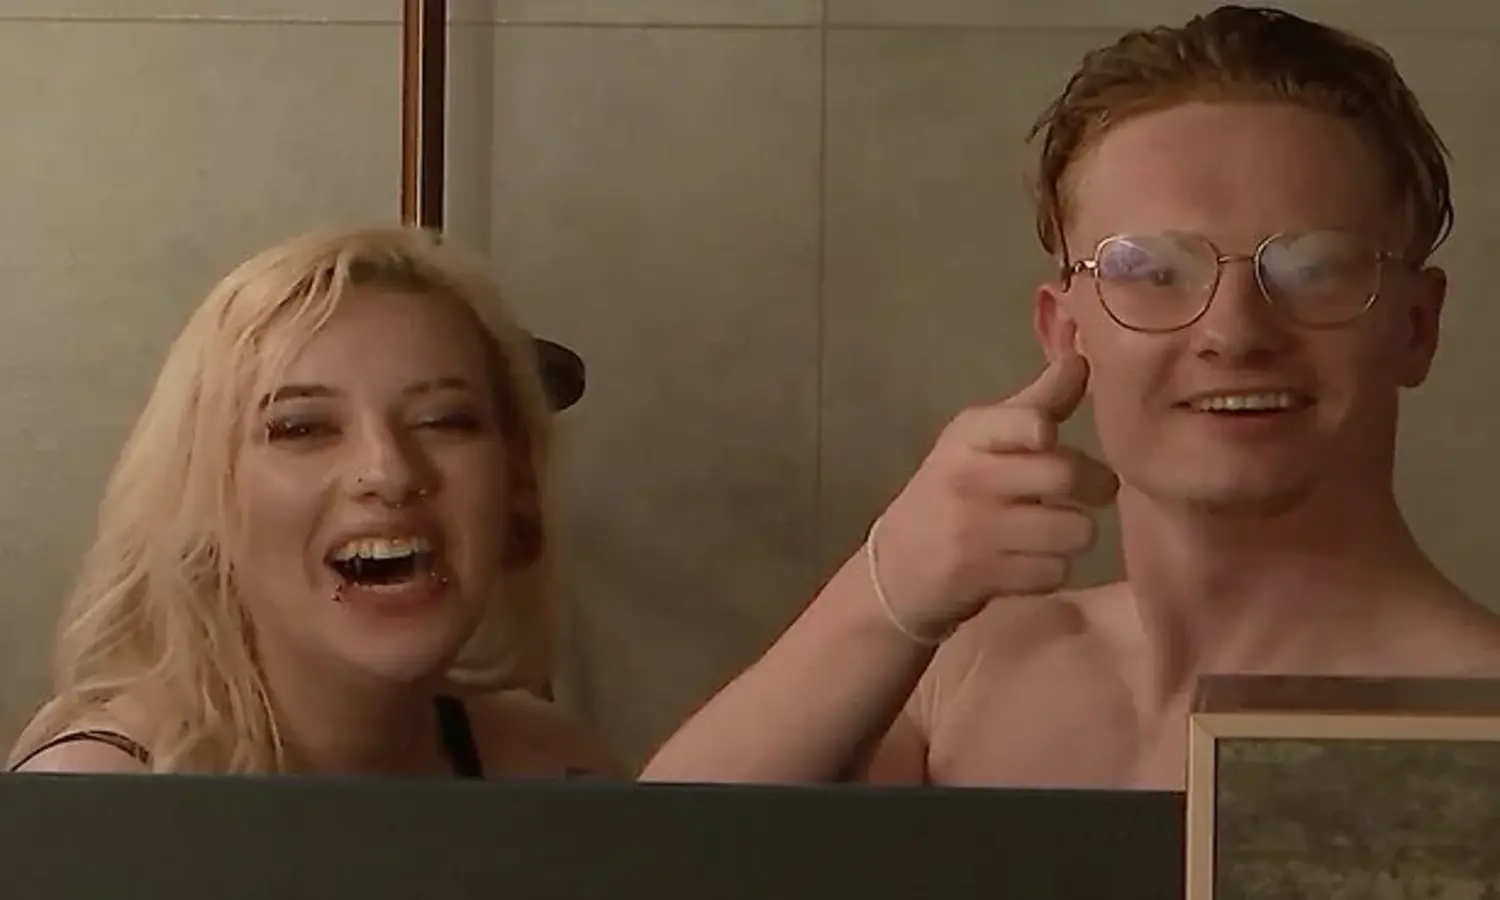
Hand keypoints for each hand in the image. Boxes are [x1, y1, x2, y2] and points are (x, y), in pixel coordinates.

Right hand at [867, 349, 1118, 640]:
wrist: (895, 567)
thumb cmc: (950, 494)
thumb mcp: (980, 442)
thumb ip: (1037, 405)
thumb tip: (1083, 360)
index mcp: (970, 436)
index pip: (1025, 421)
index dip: (1043, 428)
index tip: (1049, 437)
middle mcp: (970, 478)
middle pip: (1066, 475)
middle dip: (1097, 486)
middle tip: (1095, 491)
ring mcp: (975, 531)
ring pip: (1073, 530)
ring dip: (1074, 535)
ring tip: (1056, 531)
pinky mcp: (983, 577)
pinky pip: (1055, 572)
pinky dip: (1052, 571)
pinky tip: (1031, 562)